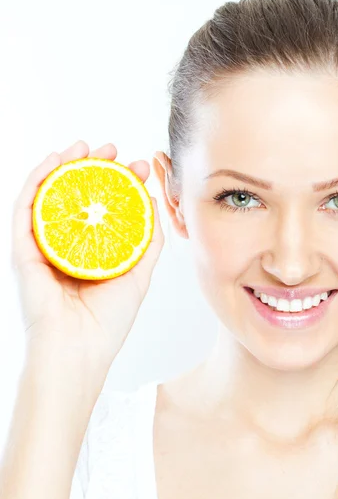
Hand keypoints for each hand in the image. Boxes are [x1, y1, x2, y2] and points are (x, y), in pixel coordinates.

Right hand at [12, 140, 164, 374]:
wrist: (79, 351)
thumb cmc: (109, 320)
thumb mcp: (138, 273)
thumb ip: (148, 240)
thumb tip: (153, 201)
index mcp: (91, 249)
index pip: (103, 206)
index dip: (119, 182)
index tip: (139, 166)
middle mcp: (66, 244)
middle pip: (75, 194)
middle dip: (93, 167)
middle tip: (113, 149)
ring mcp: (42, 245)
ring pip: (49, 194)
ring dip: (64, 165)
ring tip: (85, 147)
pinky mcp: (22, 251)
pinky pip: (25, 208)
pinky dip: (37, 182)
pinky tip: (54, 163)